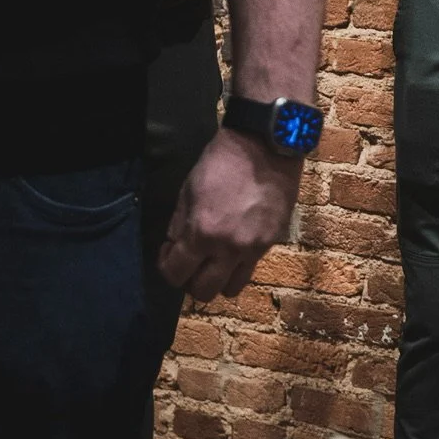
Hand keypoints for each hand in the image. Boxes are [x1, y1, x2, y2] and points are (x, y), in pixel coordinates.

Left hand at [157, 128, 302, 301]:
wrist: (266, 146)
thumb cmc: (221, 162)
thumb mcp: (189, 190)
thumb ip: (180, 223)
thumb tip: (175, 245)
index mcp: (201, 233)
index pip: (175, 274)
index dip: (167, 266)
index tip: (169, 252)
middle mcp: (227, 249)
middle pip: (203, 291)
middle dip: (191, 281)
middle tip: (191, 262)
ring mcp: (253, 249)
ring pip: (231, 289)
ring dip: (218, 280)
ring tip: (215, 261)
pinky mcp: (271, 243)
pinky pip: (250, 268)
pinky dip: (238, 265)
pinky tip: (235, 245)